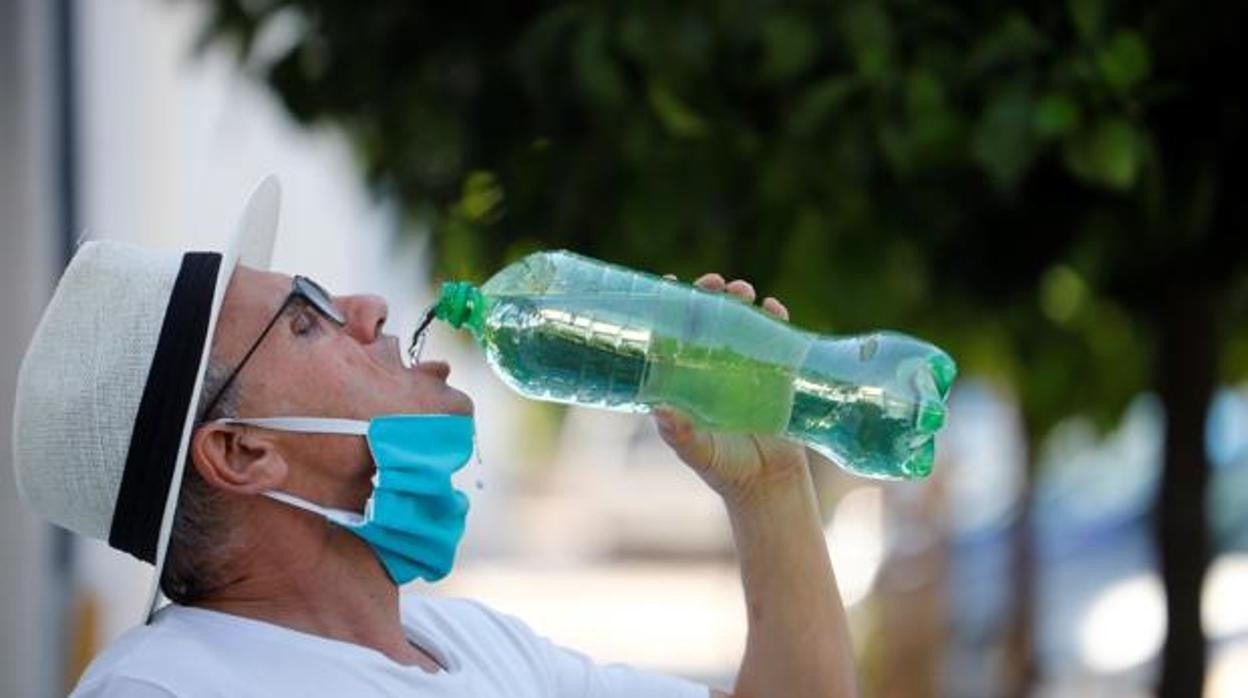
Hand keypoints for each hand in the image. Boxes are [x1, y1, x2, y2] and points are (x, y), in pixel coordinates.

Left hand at [653, 273, 810, 507]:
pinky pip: (778, 337)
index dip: (671, 305)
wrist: (769, 484)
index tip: (670, 281)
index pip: (675, 332)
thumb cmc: (724, 467)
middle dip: (710, 293)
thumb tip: (659, 410)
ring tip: (743, 291)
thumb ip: (680, 433)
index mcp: (688, 378)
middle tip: (713, 283)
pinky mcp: (778, 373)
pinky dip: (777, 319)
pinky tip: (775, 309)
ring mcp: (747, 365)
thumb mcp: (698, 452)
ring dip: (741, 299)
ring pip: (742, 320)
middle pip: (709, 317)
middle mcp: (715, 365)